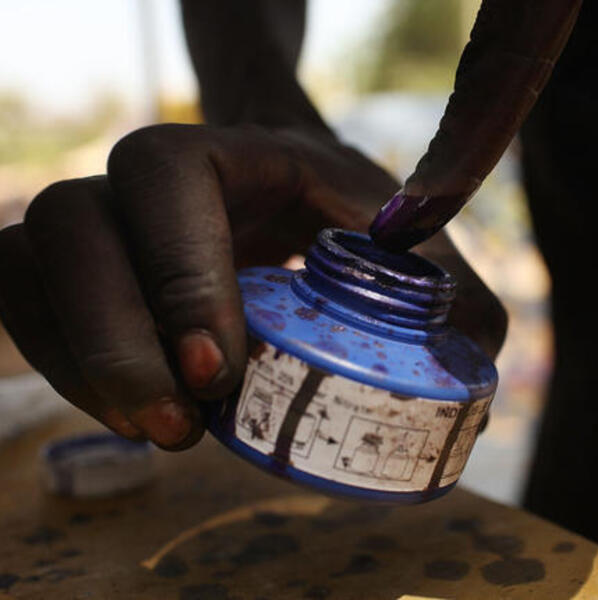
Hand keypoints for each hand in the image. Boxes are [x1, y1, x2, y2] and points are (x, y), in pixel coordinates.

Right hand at [0, 123, 505, 449]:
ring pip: (34, 267)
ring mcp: (104, 223)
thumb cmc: (350, 214)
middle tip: (181, 426)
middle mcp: (148, 181)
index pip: (168, 177)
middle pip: (75, 227)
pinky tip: (126, 413)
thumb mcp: (409, 236)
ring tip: (156, 430)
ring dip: (81, 361)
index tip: (220, 366)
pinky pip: (27, 307)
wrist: (292, 197)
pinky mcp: (81, 273)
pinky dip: (63, 367)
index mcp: (232, 152)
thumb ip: (453, 292)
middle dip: (116, 337)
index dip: (179, 268)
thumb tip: (465, 356)